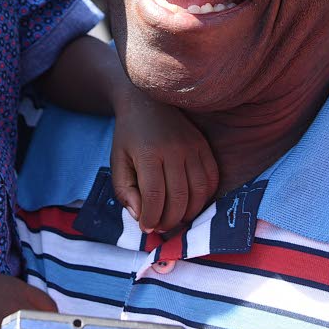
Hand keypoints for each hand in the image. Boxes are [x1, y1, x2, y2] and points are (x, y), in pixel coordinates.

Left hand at [110, 90, 218, 233]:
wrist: (145, 101)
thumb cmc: (129, 136)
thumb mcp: (117, 161)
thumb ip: (124, 190)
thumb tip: (140, 216)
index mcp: (148, 153)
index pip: (153, 196)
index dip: (150, 218)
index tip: (146, 227)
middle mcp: (173, 149)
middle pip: (178, 197)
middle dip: (169, 220)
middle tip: (159, 226)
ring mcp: (192, 146)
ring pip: (199, 191)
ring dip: (188, 213)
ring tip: (174, 218)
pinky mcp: (203, 145)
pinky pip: (212, 178)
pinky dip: (205, 197)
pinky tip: (191, 203)